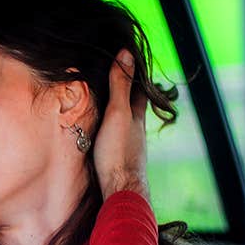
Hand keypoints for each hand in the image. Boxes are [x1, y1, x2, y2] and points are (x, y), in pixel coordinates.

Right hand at [92, 49, 149, 199]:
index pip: (140, 89)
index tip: (131, 60)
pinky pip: (116, 137)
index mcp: (137, 116)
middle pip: (134, 107)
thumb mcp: (117, 113)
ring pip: (125, 123)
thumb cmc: (118, 152)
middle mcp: (136, 131)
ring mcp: (129, 147)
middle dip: (128, 93)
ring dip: (118, 113)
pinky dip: (111, 129)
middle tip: (119, 80)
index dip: (137, 74)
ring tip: (106, 104)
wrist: (120, 191)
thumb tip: (127, 53)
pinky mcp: (120, 160)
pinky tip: (103, 134)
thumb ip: (120, 85)